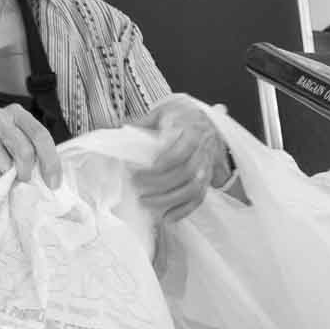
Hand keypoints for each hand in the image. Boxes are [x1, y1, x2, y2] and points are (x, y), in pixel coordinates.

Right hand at [0, 104, 62, 189]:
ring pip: (6, 166)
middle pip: (25, 151)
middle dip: (26, 172)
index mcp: (15, 112)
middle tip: (21, 180)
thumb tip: (51, 178)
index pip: (41, 135)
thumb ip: (32, 151)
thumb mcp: (14, 144)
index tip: (53, 183)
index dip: (51, 162)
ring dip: (5, 178)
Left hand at [133, 97, 230, 224]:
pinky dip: (183, 210)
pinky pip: (199, 199)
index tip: (137, 170)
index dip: (159, 166)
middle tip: (135, 186)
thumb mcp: (162, 111)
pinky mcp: (207, 180)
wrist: (208, 121)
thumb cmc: (182, 115)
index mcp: (190, 132)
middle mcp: (202, 151)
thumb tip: (122, 128)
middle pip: (185, 174)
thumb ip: (144, 121)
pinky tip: (166, 217)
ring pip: (192, 189)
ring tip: (145, 202)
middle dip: (159, 184)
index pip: (178, 153)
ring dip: (168, 200)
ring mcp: (207, 167)